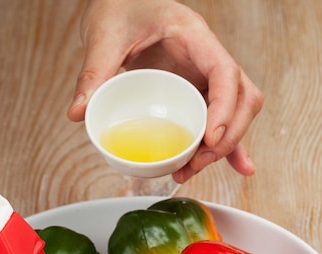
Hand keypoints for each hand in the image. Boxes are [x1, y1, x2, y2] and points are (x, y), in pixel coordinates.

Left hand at [68, 0, 262, 182]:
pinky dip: (227, 144)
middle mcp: (207, 56)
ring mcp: (204, 75)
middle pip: (242, 97)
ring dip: (226, 145)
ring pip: (237, 111)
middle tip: (198, 161)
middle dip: (229, 135)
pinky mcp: (195, 90)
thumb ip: (94, 72)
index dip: (224, 108)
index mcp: (194, 36)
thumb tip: (79, 112)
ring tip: (194, 170)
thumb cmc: (122, 6)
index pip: (224, 72)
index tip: (209, 138)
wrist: (123, 1)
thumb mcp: (106, 35)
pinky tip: (235, 166)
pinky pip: (220, 118)